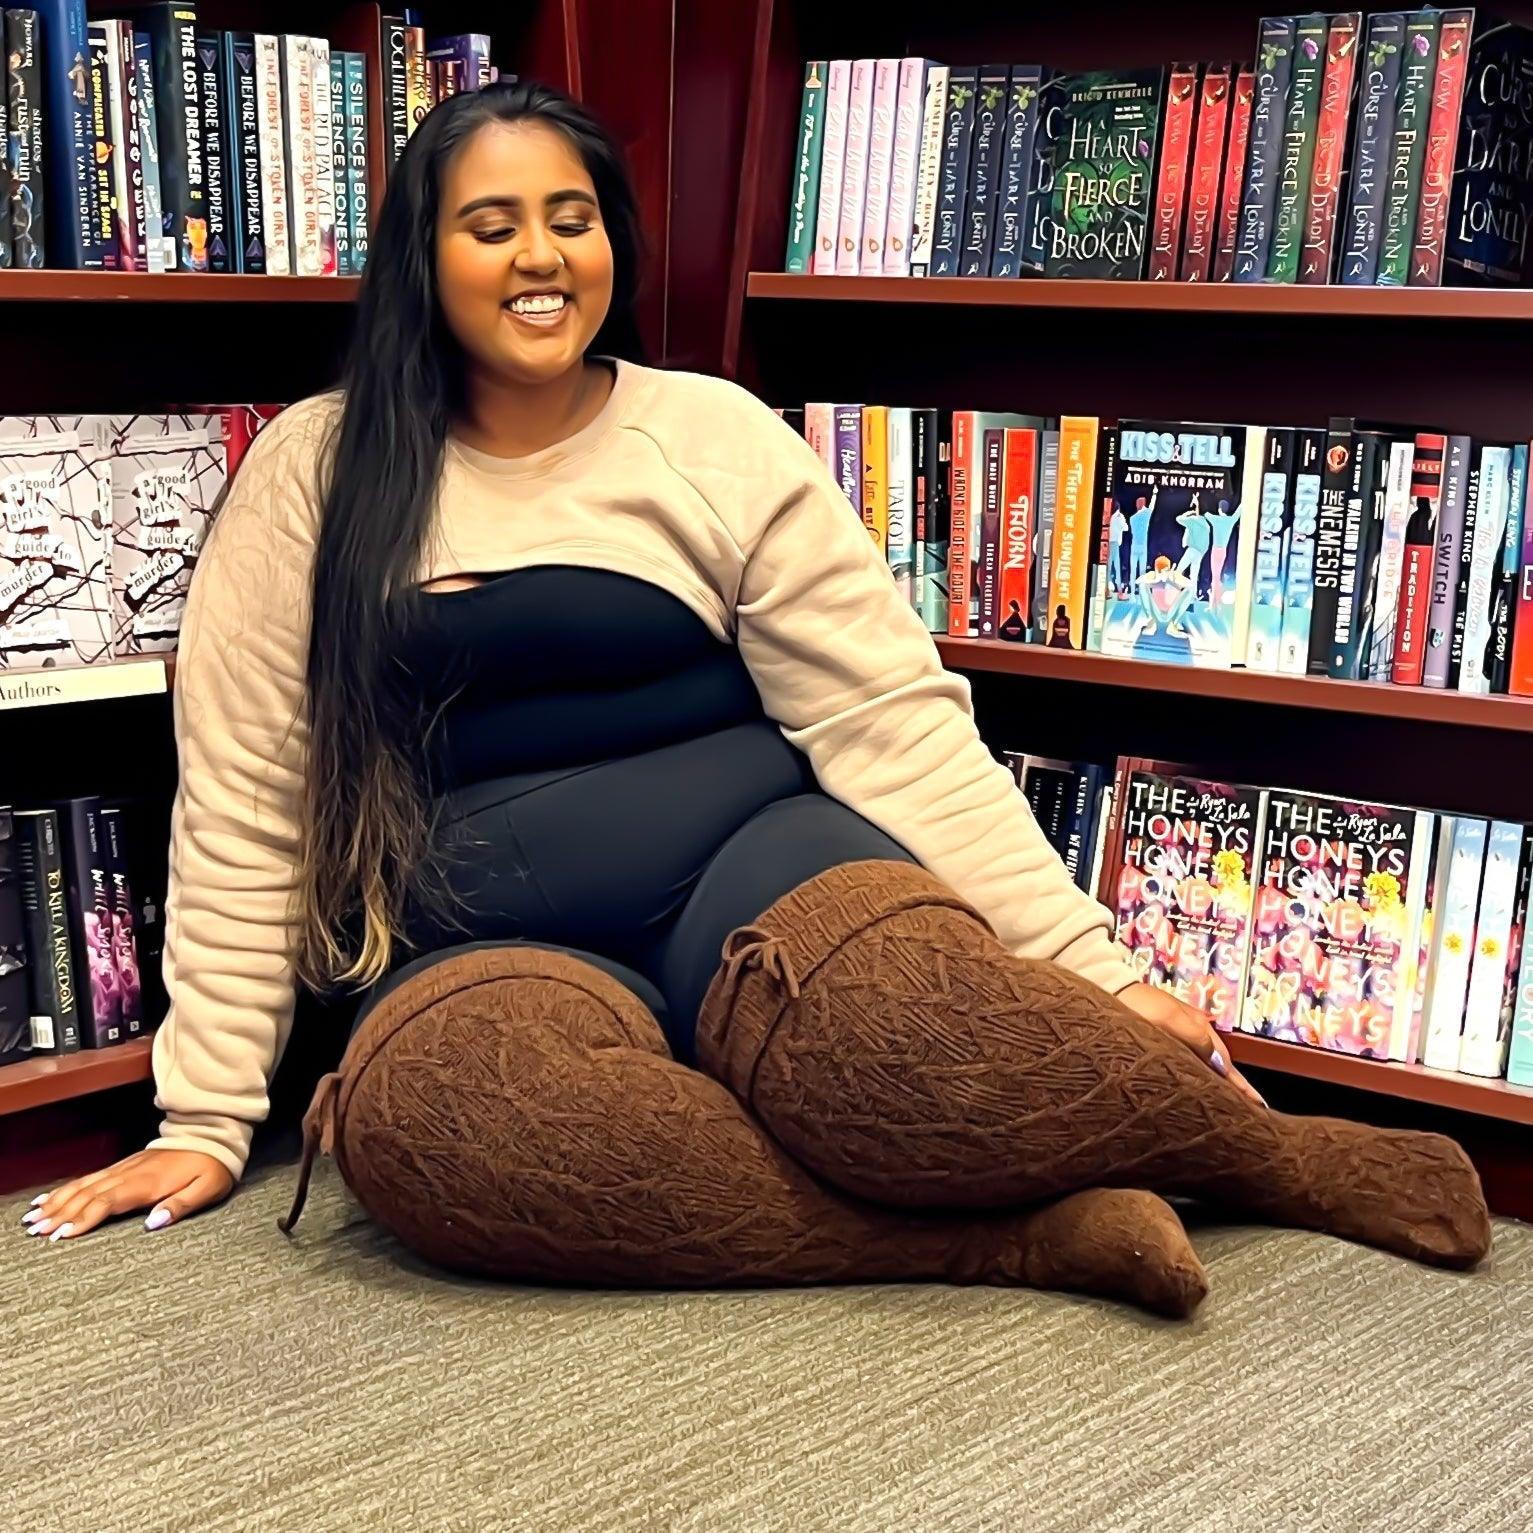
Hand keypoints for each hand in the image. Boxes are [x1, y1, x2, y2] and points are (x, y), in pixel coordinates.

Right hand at [19, 1149, 233, 1242]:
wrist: (212, 1135)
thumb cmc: (212, 1166)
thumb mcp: (208, 1188)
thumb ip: (181, 1205)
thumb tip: (153, 1224)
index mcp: (149, 1182)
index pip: (108, 1201)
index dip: (84, 1218)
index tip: (62, 1235)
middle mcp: (131, 1174)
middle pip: (89, 1194)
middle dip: (60, 1213)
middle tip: (36, 1231)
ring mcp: (124, 1168)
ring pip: (84, 1185)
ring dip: (58, 1201)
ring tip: (33, 1218)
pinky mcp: (123, 1167)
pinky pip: (90, 1178)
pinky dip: (67, 1189)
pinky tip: (51, 1198)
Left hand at [1119, 983, 1266, 1108]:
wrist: (1108, 987)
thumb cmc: (1137, 1003)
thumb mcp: (1169, 1018)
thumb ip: (1196, 1038)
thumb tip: (1220, 1063)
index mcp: (1198, 1026)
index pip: (1224, 1062)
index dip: (1240, 1084)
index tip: (1257, 1106)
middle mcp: (1191, 1031)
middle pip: (1218, 1063)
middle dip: (1233, 1084)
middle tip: (1250, 1110)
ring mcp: (1177, 1034)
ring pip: (1203, 1062)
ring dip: (1217, 1080)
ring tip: (1229, 1103)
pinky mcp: (1161, 1038)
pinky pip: (1187, 1060)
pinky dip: (1199, 1073)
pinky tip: (1197, 1084)